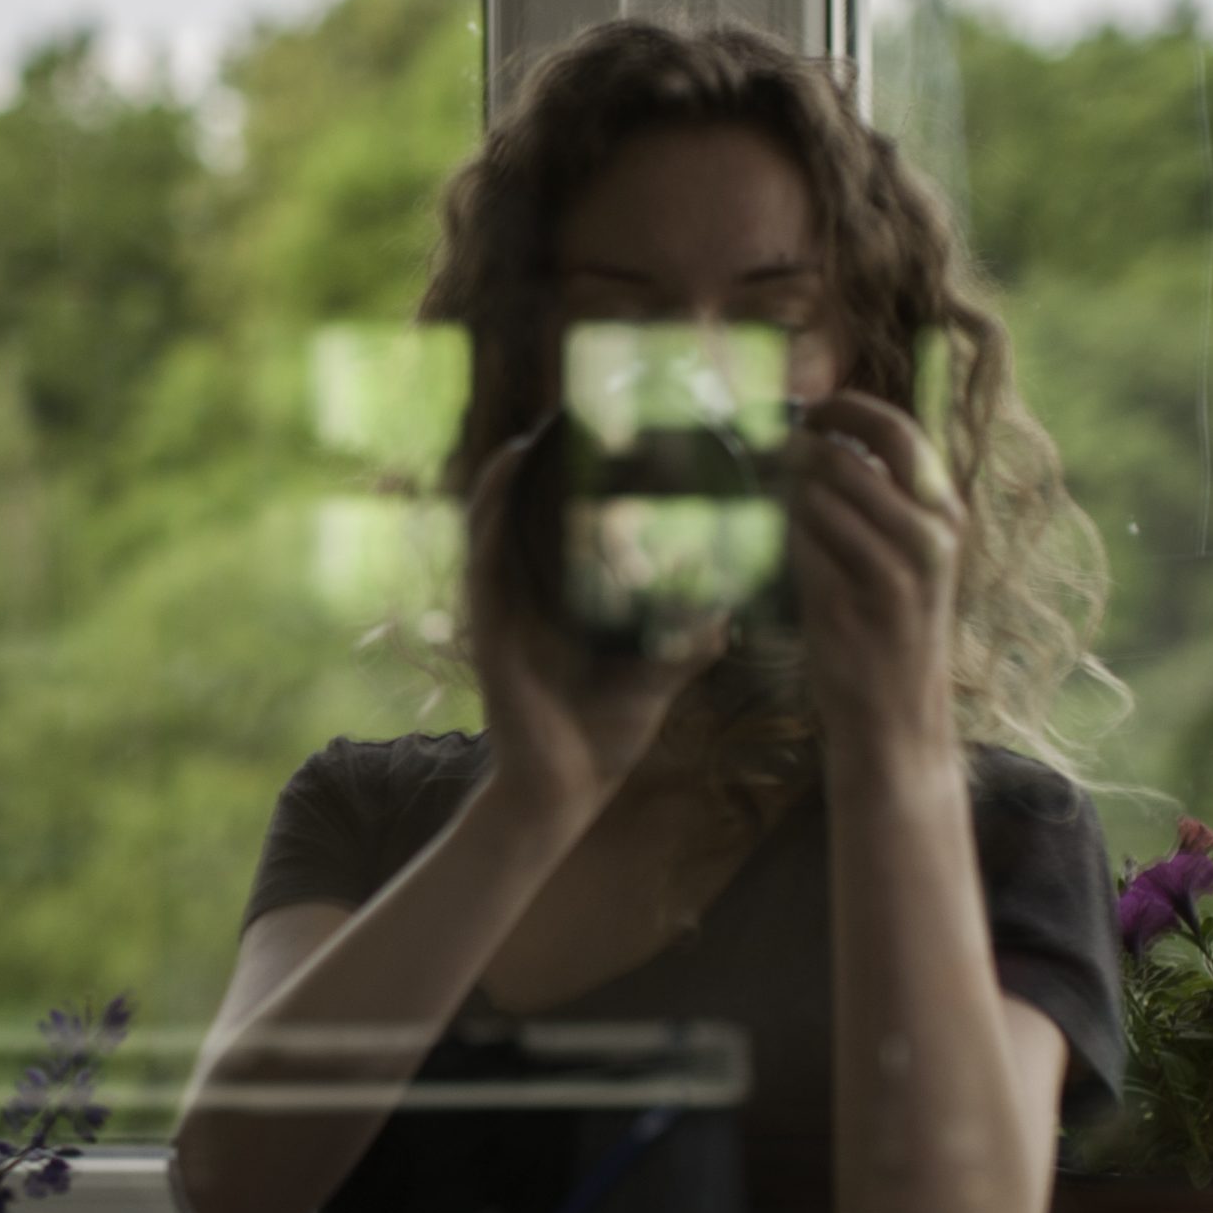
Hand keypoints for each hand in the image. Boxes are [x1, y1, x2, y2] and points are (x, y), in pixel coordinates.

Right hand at [464, 426, 728, 810]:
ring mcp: (502, 612)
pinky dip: (491, 511)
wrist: (563, 792)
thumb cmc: (603, 739)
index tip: (597, 444)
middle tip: (566, 420)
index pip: (560, 536)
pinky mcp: (488, 626)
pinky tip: (504, 473)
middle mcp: (526, 602)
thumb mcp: (657, 678)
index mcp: (562, 609)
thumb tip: (728, 610)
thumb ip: (686, 644)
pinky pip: (484, 555)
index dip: (569, 490)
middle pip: (523, 521)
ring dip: (506, 478)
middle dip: (537, 471)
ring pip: (494, 528)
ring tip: (532, 434)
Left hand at [784, 392, 963, 757]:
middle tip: (769, 448)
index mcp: (945, 512)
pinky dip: (777, 532)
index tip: (805, 409)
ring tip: (763, 496)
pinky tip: (767, 539)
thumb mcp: (900, 555)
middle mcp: (930, 534)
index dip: (844, 409)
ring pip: (818, 497)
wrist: (896, 714)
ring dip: (780, 489)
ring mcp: (896, 569)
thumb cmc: (887, 630)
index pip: (899, 430)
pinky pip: (800, 543)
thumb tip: (817, 444)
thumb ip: (873, 501)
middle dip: (800, 445)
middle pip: (850, 457)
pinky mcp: (853, 601)